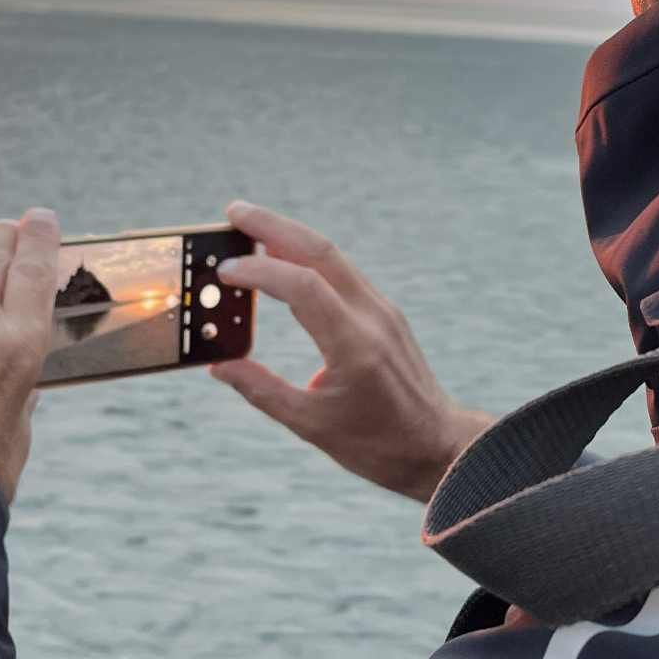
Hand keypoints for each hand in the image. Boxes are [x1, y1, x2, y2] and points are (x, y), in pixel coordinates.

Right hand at [208, 202, 493, 503]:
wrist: (438, 446)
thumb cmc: (378, 444)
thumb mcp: (311, 425)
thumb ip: (262, 390)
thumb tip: (219, 365)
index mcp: (354, 345)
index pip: (302, 287)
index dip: (260, 272)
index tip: (225, 271)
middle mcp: (372, 316)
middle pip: (320, 252)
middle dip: (273, 226)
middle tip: (233, 211)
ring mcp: (382, 310)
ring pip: (332, 257)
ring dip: (291, 236)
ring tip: (250, 227)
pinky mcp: (385, 313)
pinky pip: (342, 273)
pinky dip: (309, 259)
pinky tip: (285, 258)